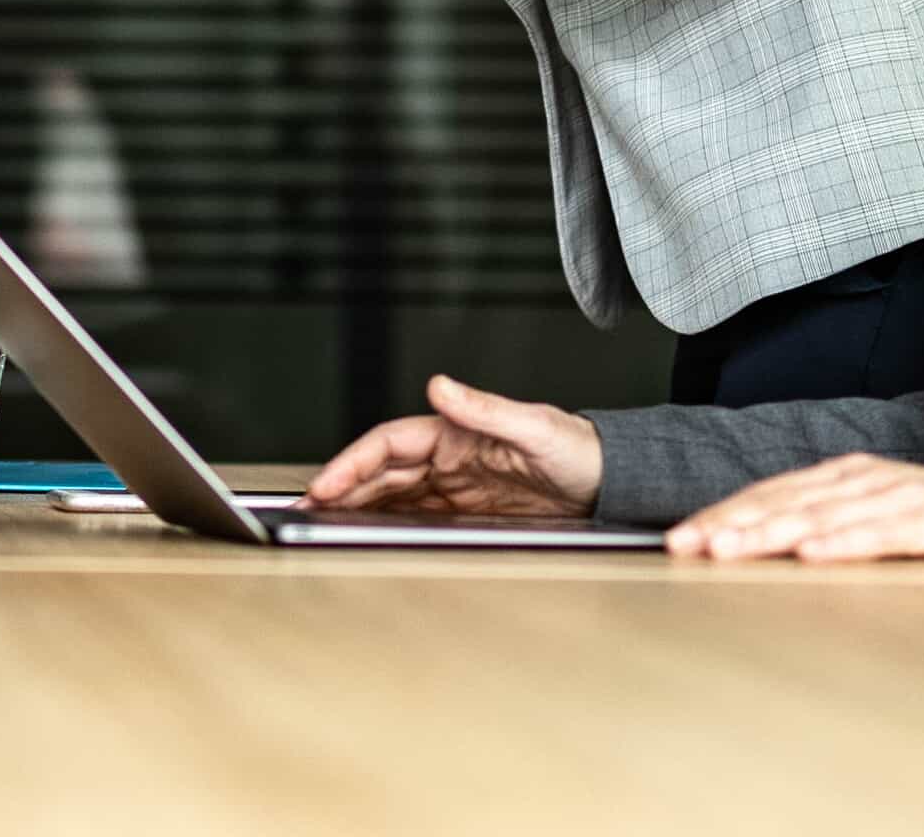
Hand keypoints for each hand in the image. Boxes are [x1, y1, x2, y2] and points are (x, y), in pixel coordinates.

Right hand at [303, 374, 603, 515]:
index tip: (327, 484)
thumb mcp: (534, 426)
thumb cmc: (579, 448)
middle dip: (343, 489)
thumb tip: (439, 386)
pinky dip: (389, 525)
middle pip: (381, 473)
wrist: (613, 484)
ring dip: (359, 508)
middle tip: (309, 511)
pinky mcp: (470, 514)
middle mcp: (448, 458)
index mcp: (453, 432)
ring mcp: (457, 487)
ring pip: (393, 497)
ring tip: (327, 526)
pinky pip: (419, 519)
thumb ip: (485, 408)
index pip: (387, 444)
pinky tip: (371, 537)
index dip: (352, 462)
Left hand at [667, 456, 923, 567]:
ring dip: (773, 533)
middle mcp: (866, 479)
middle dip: (732, 524)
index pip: (771, 494)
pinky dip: (845, 542)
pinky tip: (813, 555)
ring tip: (732, 550)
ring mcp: (902, 496)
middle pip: (787, 502)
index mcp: (845, 476)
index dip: (724, 514)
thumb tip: (759, 547)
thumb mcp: (872, 520)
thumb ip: (823, 526)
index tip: (681, 538)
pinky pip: (884, 533)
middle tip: (689, 545)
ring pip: (824, 515)